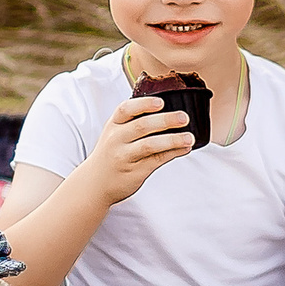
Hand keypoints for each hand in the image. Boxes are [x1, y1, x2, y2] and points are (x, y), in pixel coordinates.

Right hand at [80, 94, 196, 203]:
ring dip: (172, 140)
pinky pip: (156, 160)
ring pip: (150, 145)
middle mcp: (117, 139)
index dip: (144, 104)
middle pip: (141, 126)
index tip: (161, 102)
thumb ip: (135, 121)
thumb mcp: (115, 132)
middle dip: (165, 121)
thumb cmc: (111, 153)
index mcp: (113, 125)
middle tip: (184, 118)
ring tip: (189, 138)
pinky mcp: (134, 171)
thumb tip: (169, 110)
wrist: (95, 183)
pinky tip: (184, 148)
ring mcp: (125, 156)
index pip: (125, 109)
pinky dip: (173, 153)